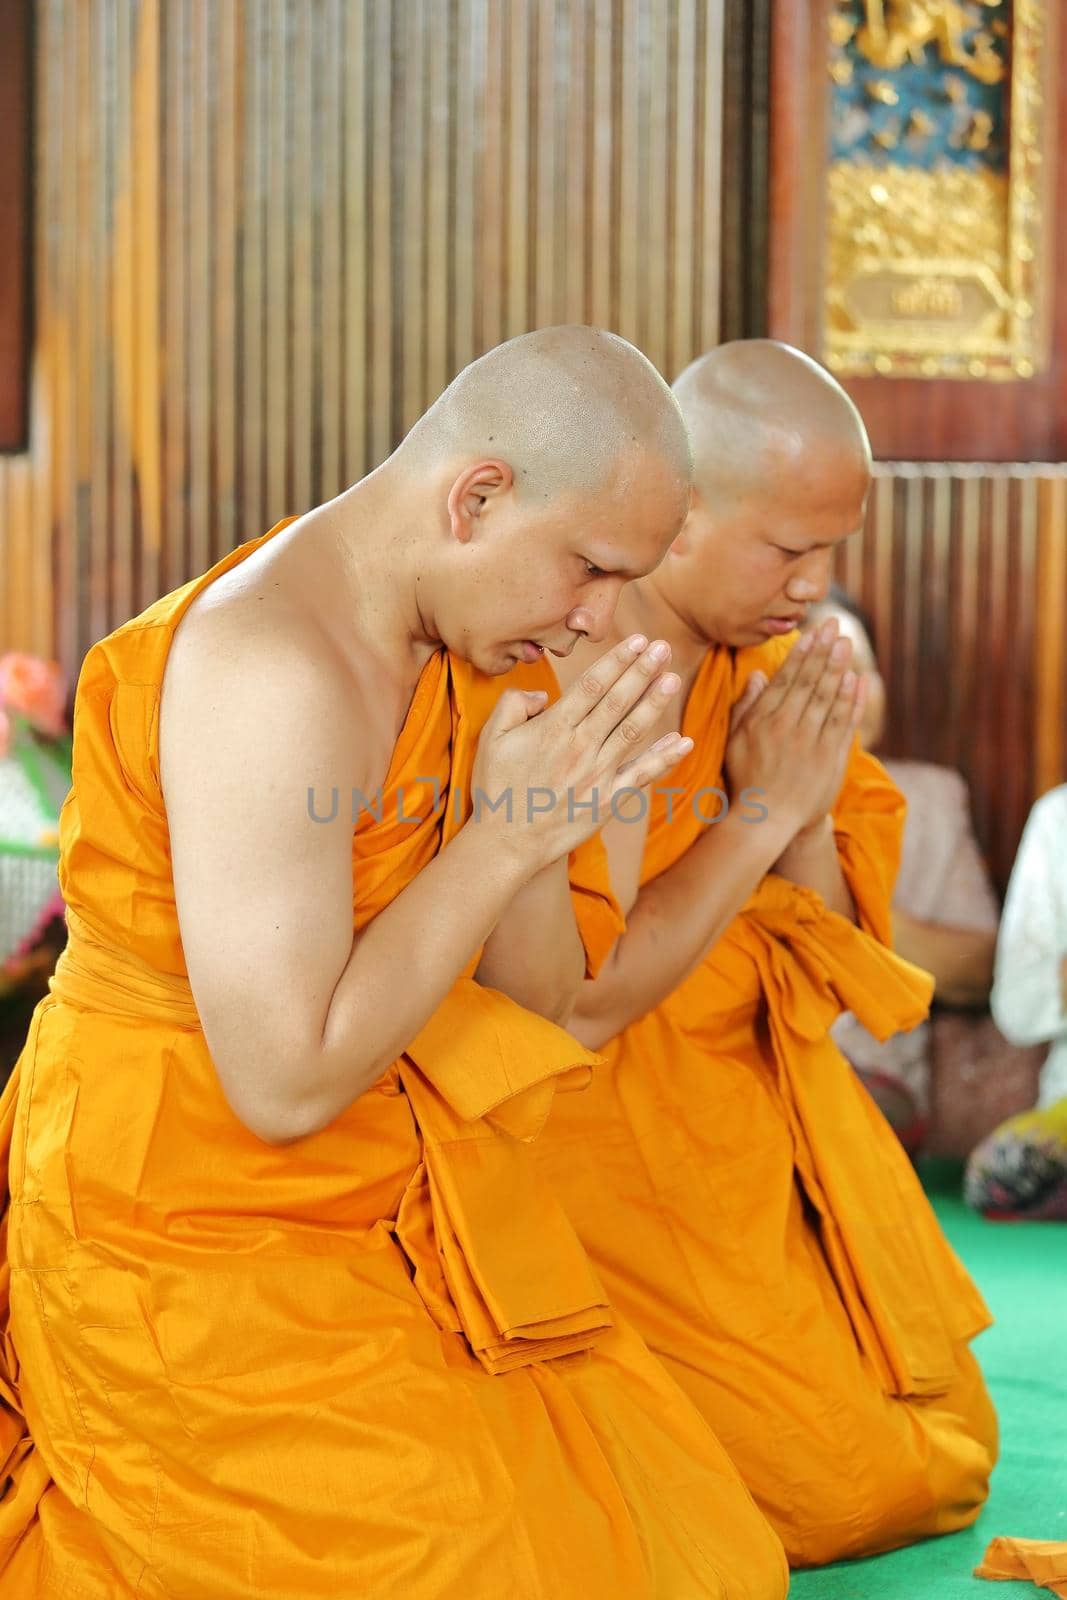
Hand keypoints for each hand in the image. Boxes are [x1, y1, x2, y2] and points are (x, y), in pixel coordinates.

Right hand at [470, 634, 692, 866]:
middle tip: (663, 647)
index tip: (637, 641)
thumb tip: (544, 694)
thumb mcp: (491, 738)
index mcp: (553, 728)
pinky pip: (642, 775)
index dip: (617, 660)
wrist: (506, 843)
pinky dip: (664, 759)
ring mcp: (597, 774)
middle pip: (618, 701)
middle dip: (642, 671)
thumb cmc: (496, 788)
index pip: (592, 684)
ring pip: (633, 730)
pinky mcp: (608, 801)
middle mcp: (580, 747)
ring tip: (673, 678)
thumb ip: (514, 704)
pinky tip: (683, 741)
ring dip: (655, 703)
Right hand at [724, 618, 866, 840]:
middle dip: (823, 651)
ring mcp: (812, 743)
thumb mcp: (734, 743)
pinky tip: (857, 680)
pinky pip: (844, 723)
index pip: (787, 679)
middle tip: (834, 625)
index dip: (802, 653)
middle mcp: (789, 728)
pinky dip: (852, 700)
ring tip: (846, 643)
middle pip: (810, 682)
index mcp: (764, 722)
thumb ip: (745, 708)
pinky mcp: (831, 758)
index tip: (813, 631)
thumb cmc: (747, 779)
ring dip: (838, 668)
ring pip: (828, 698)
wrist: (767, 820)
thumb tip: (758, 675)